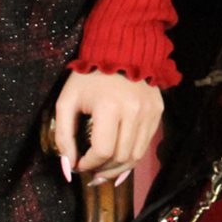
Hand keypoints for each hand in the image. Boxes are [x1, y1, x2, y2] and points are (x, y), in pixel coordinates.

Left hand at [53, 69, 161, 185]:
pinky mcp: (158, 111)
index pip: (103, 151)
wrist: (121, 50)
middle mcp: (135, 111)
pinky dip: (131, 156)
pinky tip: (119, 158)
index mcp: (110, 107)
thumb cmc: (89, 77)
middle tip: (90, 171)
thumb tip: (69, 167)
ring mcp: (150, 112)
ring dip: (118, 168)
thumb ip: (63, 136)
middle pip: (121, 156)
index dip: (88, 164)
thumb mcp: (67, 102)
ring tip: (104, 170)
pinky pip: (146, 144)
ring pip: (136, 155)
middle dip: (102, 170)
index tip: (78, 164)